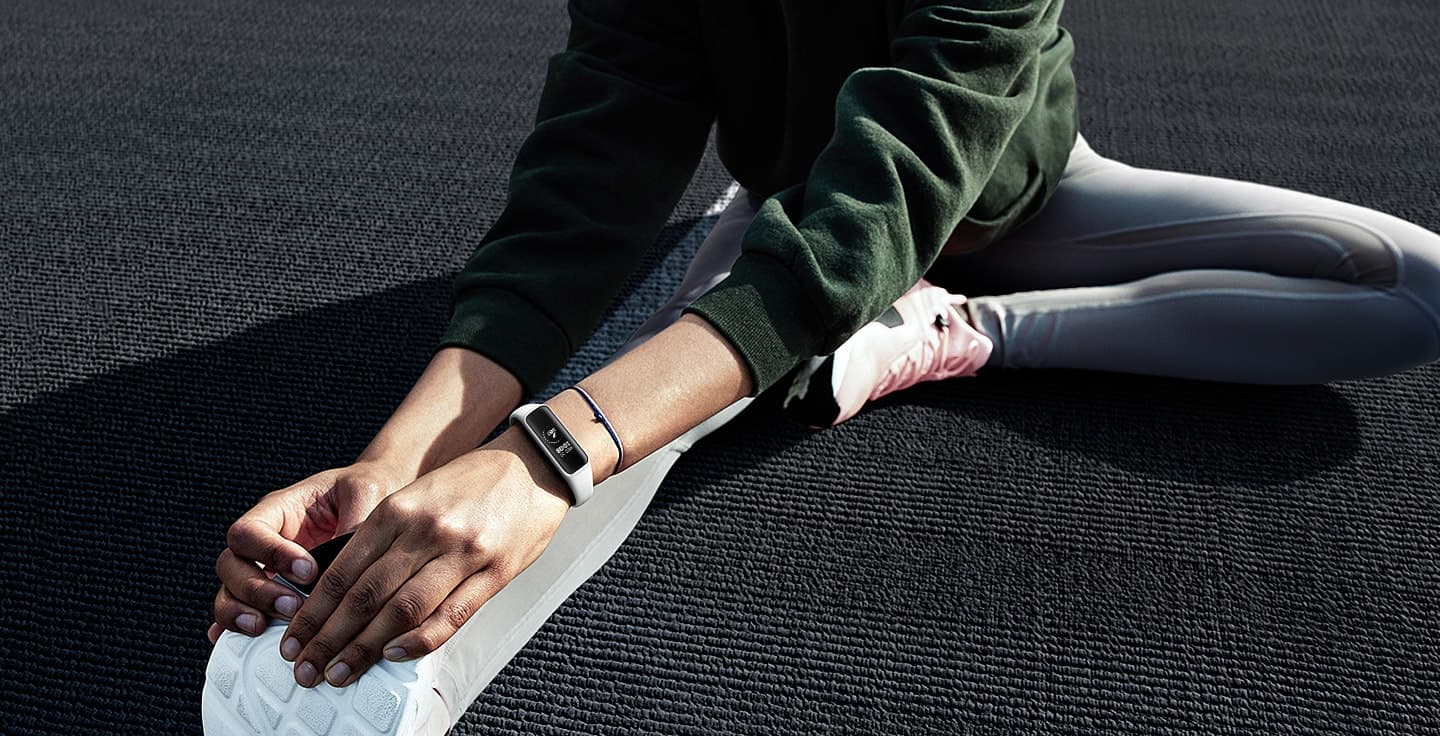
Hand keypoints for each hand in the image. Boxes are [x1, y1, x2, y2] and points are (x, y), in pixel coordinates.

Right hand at [209, 461, 408, 643]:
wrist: (376, 496)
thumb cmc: (365, 489)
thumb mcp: (364, 492)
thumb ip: (355, 519)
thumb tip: (352, 557)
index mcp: (278, 510)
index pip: (249, 531)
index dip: (270, 553)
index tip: (308, 570)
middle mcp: (263, 539)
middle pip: (230, 565)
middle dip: (256, 590)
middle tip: (292, 606)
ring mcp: (263, 567)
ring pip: (230, 591)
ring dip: (242, 613)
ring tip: (267, 628)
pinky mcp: (271, 591)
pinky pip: (242, 610)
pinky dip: (236, 628)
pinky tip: (243, 641)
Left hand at [277, 433, 571, 687]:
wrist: (534, 464)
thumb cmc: (473, 483)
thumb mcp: (417, 496)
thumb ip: (387, 539)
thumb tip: (350, 596)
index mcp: (398, 510)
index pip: (342, 572)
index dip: (313, 613)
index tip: (293, 640)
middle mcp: (424, 530)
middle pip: (365, 595)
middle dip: (328, 639)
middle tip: (305, 668)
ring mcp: (461, 551)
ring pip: (401, 609)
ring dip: (364, 647)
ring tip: (339, 673)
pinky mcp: (494, 570)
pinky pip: (451, 614)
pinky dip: (419, 640)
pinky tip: (394, 655)